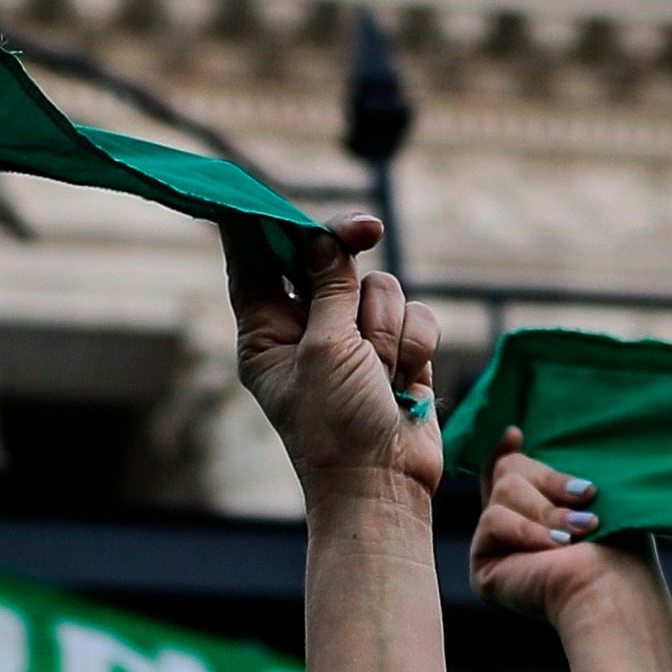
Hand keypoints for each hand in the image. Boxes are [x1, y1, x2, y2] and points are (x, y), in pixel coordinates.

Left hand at [225, 217, 438, 494]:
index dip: (261, 222)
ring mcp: (354, 340)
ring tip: (380, 372)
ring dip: (386, 326)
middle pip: (326, 258)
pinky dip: (416, 344)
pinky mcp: (397, 352)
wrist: (385, 486)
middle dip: (349, 257)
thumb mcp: (324, 350)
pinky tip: (407, 382)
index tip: (259, 184)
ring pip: (380, 286)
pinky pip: (416, 315)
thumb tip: (325, 240)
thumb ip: (329, 288)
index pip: (255, 260)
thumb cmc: (337, 430)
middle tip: (367, 229)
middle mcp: (307, 329)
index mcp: (265, 331)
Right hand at [468, 441, 653, 625]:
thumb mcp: (593, 493)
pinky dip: (526, 531)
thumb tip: (517, 434)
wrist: (612, 587)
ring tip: (577, 534)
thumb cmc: (622, 546)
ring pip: (503, 491)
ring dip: (547, 511)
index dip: (505, 450)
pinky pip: (493, 521)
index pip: (508, 472)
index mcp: (542, 512)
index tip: (516, 434)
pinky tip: (553, 550)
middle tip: (585, 498)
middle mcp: (517, 529)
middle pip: (508, 470)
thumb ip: (559, 469)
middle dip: (549, 481)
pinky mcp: (485, 567)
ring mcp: (499, 548)